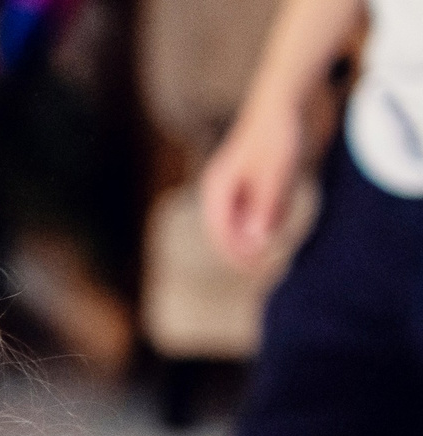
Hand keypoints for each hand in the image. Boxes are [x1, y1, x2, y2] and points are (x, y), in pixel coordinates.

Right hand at [200, 100, 301, 271]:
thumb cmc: (279, 136)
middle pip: (228, 231)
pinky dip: (269, 212)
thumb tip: (257, 242)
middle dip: (247, 246)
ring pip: (243, 219)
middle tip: (269, 261)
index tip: (259, 268)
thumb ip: (266, 209)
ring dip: (260, 226)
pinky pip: (255, 207)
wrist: (285, 99)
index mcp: (217, 189)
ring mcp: (233, 184)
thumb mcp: (276, 175)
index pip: (220, 235)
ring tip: (283, 212)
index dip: (237, 255)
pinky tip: (285, 201)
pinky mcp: (249, 179)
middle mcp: (219, 189)